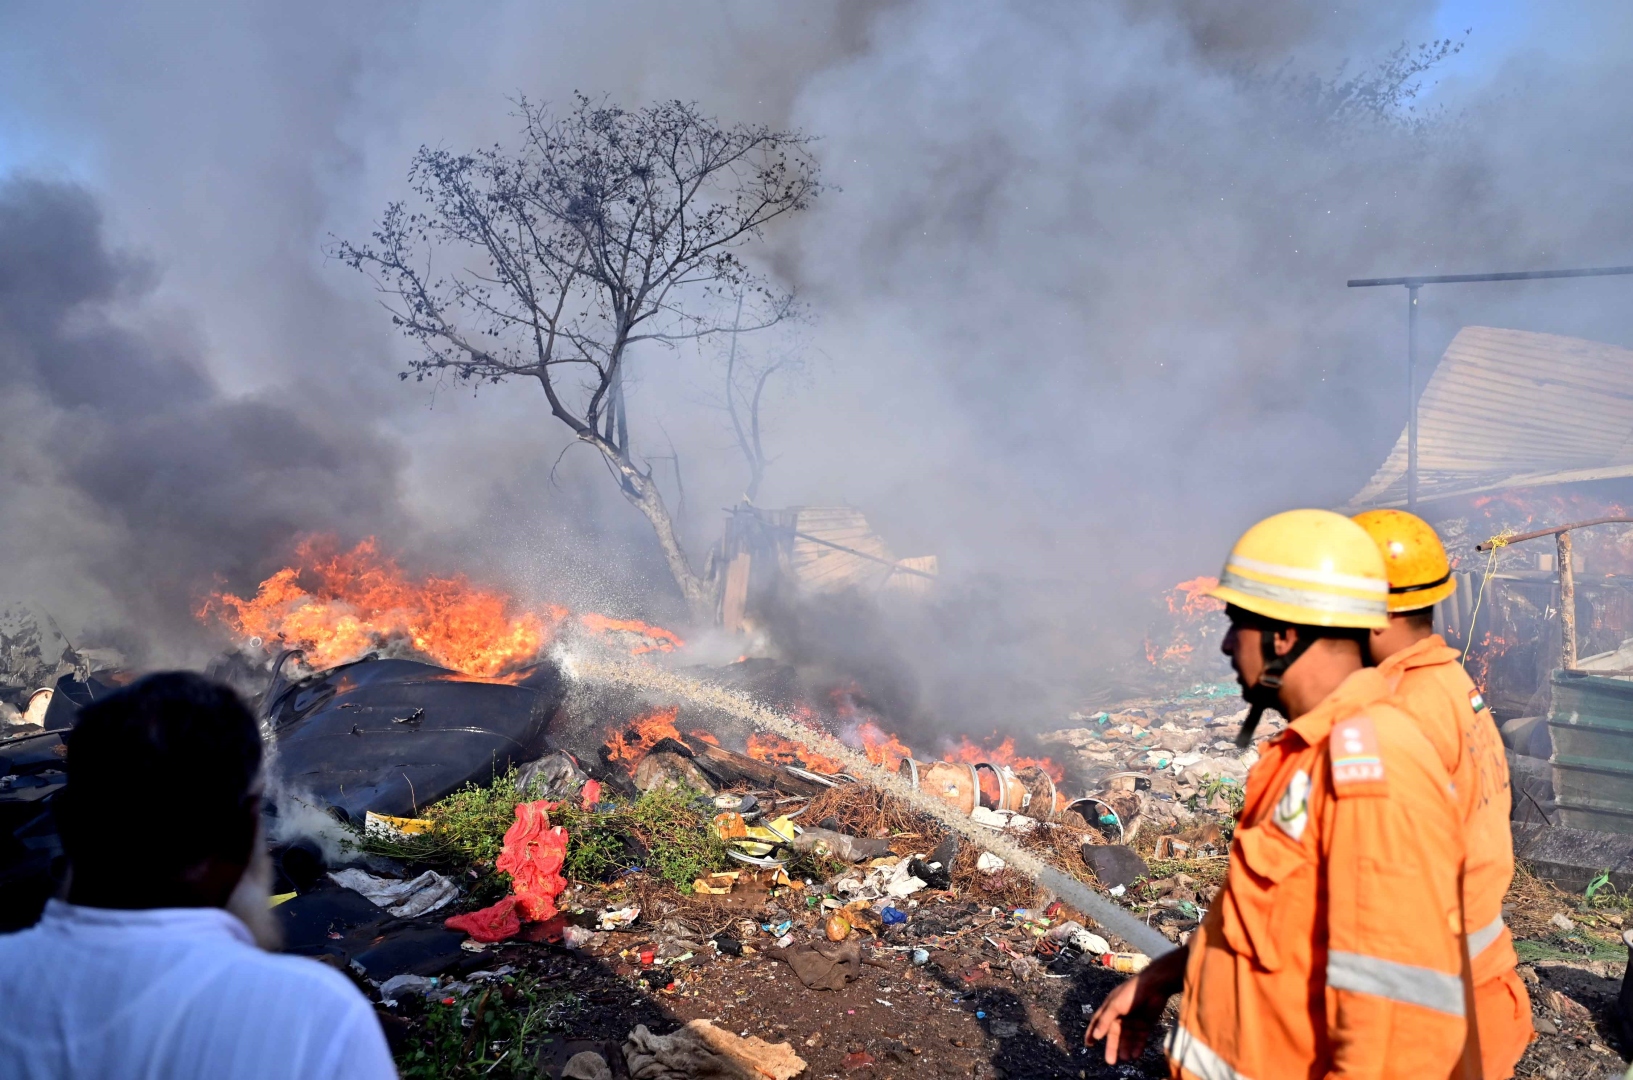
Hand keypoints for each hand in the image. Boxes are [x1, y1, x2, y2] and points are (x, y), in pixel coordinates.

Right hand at [1085, 948, 1187, 1063]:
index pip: (1098, 1022)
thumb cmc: (1130, 992)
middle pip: (1114, 1034)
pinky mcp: (1145, 1024)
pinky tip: (1135, 1054)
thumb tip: (1095, 1035)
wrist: (1154, 987)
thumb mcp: (1114, 1005)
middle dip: (1112, 1047)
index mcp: (1110, 1008)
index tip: (1089, 1044)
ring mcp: (1133, 1020)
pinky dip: (1137, 1046)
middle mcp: (1120, 1015)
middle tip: (1110, 1061)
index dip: (1092, 1032)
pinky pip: (1139, 1038)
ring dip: (1125, 1048)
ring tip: (1125, 1058)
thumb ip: (1105, 1020)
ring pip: (1127, 1038)